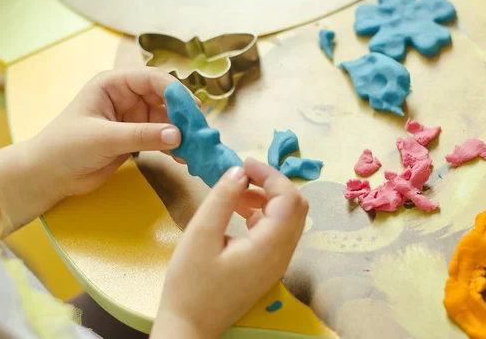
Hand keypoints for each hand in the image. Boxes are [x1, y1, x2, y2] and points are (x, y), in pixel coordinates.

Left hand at [35, 67, 199, 196]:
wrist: (49, 176)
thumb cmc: (66, 147)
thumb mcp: (104, 138)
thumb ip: (142, 135)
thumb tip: (178, 135)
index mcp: (114, 84)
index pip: (152, 79)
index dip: (176, 91)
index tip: (194, 109)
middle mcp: (127, 97)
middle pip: (165, 99)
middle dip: (183, 114)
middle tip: (201, 131)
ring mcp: (133, 118)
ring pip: (167, 119)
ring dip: (182, 132)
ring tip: (196, 147)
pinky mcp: (137, 137)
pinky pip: (163, 137)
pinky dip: (175, 146)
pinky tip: (185, 157)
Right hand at [151, 159, 308, 338]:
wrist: (190, 326)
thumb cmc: (190, 284)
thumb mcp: (200, 235)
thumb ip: (222, 198)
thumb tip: (239, 171)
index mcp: (271, 246)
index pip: (289, 198)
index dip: (270, 175)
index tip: (243, 163)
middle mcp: (283, 254)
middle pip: (295, 206)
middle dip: (272, 184)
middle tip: (242, 176)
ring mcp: (278, 262)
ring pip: (287, 218)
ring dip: (266, 199)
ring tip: (234, 193)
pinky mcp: (268, 266)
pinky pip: (276, 231)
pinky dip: (262, 215)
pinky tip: (237, 212)